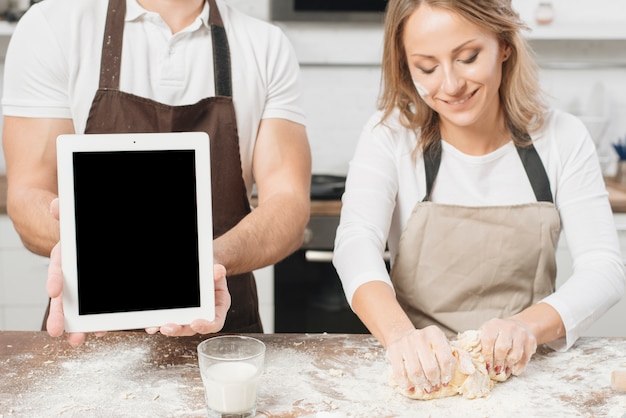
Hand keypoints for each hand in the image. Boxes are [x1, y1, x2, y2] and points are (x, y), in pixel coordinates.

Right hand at [46, 198, 94, 346]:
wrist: (84, 239)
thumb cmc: (77, 232)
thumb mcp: (73, 220)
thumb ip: (64, 213)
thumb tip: (55, 205)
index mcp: (65, 258)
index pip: (58, 269)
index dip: (55, 279)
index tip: (54, 291)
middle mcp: (72, 276)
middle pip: (64, 297)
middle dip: (60, 314)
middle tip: (56, 331)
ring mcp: (84, 287)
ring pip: (78, 308)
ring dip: (78, 324)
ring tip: (77, 340)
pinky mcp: (98, 295)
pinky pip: (97, 308)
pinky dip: (98, 320)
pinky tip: (101, 332)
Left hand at [146, 264, 230, 336]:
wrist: (204, 272)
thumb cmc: (212, 276)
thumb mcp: (217, 273)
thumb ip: (218, 273)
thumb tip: (218, 270)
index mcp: (217, 309)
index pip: (214, 323)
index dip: (206, 326)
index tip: (195, 323)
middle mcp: (203, 317)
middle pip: (192, 329)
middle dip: (179, 329)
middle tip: (168, 327)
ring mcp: (189, 317)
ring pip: (178, 327)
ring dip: (167, 328)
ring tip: (157, 326)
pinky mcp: (177, 316)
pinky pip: (168, 321)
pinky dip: (158, 324)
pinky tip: (151, 324)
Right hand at [386, 325, 455, 394]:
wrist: (403, 335)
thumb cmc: (428, 345)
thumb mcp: (446, 346)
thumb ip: (461, 357)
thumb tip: (470, 370)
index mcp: (435, 333)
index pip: (446, 359)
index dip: (447, 375)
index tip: (445, 382)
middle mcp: (419, 336)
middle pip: (430, 368)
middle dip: (434, 382)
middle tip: (434, 387)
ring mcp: (405, 343)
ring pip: (415, 372)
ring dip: (421, 384)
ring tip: (425, 388)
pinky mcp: (393, 350)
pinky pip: (399, 372)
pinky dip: (405, 384)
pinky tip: (410, 388)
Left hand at [479, 318, 536, 378]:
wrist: (520, 325)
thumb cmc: (499, 332)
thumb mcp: (487, 331)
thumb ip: (476, 340)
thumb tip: (463, 352)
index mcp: (494, 324)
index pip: (488, 340)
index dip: (487, 356)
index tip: (486, 366)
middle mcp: (508, 327)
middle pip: (502, 348)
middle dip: (498, 362)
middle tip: (495, 371)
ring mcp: (521, 333)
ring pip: (515, 354)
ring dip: (508, 365)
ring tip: (504, 370)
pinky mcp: (531, 341)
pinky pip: (525, 358)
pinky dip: (519, 366)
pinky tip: (514, 370)